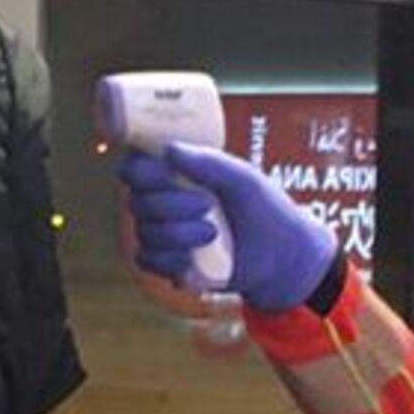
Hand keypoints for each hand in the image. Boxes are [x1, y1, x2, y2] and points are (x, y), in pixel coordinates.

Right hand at [113, 143, 339, 314]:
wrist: (280, 256)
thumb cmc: (262, 209)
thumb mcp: (242, 178)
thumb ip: (208, 162)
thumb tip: (169, 149)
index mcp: (173, 174)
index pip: (133, 167)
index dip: (139, 170)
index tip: (165, 172)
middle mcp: (160, 201)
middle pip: (137, 201)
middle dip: (172, 204)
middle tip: (207, 204)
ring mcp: (160, 233)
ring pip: (146, 232)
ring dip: (180, 234)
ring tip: (213, 233)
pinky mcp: (166, 264)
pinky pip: (149, 260)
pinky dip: (173, 260)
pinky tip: (197, 258)